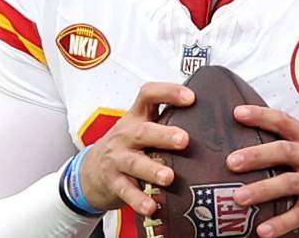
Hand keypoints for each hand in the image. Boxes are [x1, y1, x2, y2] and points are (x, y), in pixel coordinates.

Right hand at [79, 82, 193, 215]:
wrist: (90, 171)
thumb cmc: (125, 147)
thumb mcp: (140, 128)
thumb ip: (165, 122)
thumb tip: (208, 119)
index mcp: (136, 118)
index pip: (149, 95)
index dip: (168, 92)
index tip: (190, 97)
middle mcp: (126, 135)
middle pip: (142, 131)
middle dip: (163, 135)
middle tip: (184, 139)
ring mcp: (118, 159)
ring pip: (134, 163)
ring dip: (152, 169)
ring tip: (169, 177)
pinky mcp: (114, 182)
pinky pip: (126, 191)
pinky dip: (139, 200)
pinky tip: (151, 206)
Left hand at [227, 105, 298, 237]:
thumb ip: (290, 146)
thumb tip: (250, 146)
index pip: (284, 122)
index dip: (261, 116)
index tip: (238, 113)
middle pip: (284, 151)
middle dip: (256, 155)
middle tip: (232, 162)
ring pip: (289, 183)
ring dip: (262, 190)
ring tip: (239, 197)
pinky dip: (281, 223)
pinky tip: (263, 230)